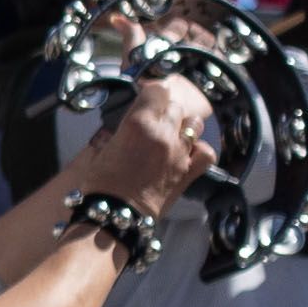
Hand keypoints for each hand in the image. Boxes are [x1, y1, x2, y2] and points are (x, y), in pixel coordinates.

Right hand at [77, 70, 216, 204]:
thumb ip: (119, 132)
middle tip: (152, 121)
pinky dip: (199, 150)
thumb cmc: (101, 187)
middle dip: (164, 109)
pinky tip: (187, 153)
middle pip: (175, 105)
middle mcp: (162, 135)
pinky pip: (206, 152)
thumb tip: (127, 126)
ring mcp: (178, 154)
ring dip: (183, 126)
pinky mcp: (187, 173)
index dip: (151, 92)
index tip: (146, 98)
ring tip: (170, 135)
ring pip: (193, 124)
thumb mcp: (101, 149)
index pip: (157, 90)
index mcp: (138, 123)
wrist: (114, 217)